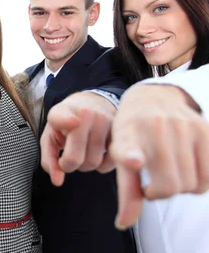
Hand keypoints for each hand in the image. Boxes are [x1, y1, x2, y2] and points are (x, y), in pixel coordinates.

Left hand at [41, 92, 114, 186]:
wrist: (92, 104)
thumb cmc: (66, 125)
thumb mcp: (50, 136)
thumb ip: (49, 160)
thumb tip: (57, 181)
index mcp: (61, 112)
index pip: (62, 117)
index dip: (66, 121)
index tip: (75, 123)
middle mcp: (85, 114)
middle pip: (75, 157)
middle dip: (69, 165)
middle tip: (68, 158)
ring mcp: (105, 122)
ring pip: (93, 163)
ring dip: (85, 166)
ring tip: (83, 153)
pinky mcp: (121, 133)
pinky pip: (109, 163)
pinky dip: (101, 165)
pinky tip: (97, 153)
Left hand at [110, 84, 208, 228]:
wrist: (151, 97)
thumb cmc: (132, 133)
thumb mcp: (121, 155)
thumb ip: (126, 191)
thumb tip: (124, 224)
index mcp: (128, 135)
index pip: (130, 147)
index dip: (132, 156)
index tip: (134, 161)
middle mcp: (154, 128)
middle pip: (171, 186)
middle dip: (162, 193)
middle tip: (153, 184)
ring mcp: (182, 126)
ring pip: (193, 184)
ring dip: (182, 187)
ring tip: (168, 174)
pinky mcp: (205, 129)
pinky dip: (200, 181)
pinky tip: (185, 169)